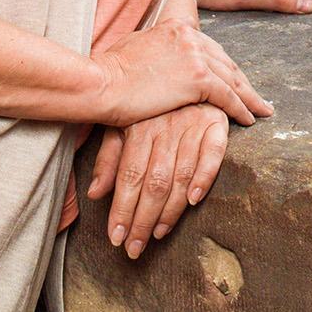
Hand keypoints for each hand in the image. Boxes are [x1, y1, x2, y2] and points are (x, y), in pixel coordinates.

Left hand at [88, 103, 227, 257]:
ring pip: (180, 175)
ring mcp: (192, 124)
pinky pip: (213, 154)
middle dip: (142, 220)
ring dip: (170, 210)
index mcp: (140, 125)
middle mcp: (165, 126)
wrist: (182, 62)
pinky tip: (194, 201)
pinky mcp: (216, 123)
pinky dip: (205, 177)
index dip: (122, 209)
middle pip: (153, 181)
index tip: (116, 238)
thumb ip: (109, 156)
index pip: (129, 176)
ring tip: (158, 234)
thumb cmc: (147, 99)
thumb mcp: (122, 122)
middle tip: (134, 248)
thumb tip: (95, 193)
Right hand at [89, 16, 269, 127]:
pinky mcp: (198, 79)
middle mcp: (189, 37)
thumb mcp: (133, 48)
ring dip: (249, 96)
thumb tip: (155, 55)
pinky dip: (241, 108)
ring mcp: (195, 56)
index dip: (223, 66)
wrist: (100, 83)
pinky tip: (249, 118)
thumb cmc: (107, 72)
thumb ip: (153, 49)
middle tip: (255, 95)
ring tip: (260, 109)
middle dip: (241, 80)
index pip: (209, 48)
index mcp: (175, 28)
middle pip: (225, 61)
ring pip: (232, 78)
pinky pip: (227, 96)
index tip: (233, 78)